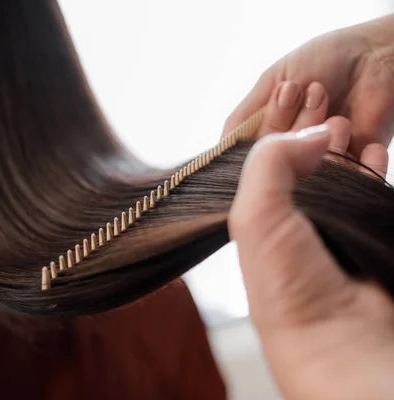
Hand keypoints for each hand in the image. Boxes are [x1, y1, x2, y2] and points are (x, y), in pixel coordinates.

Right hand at [223, 14, 393, 155]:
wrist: (378, 56)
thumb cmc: (326, 58)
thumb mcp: (271, 80)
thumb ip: (241, 118)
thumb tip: (219, 151)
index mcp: (271, 131)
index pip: (252, 153)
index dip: (263, 133)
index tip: (281, 97)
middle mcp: (293, 148)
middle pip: (278, 160)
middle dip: (291, 123)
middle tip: (307, 89)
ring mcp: (322, 158)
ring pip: (306, 168)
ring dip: (316, 130)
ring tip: (327, 94)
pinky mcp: (355, 168)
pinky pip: (340, 176)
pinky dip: (342, 152)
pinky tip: (346, 122)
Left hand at [229, 119, 393, 399]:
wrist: (341, 341)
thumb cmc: (287, 286)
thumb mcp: (254, 215)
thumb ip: (270, 162)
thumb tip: (310, 132)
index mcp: (258, 225)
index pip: (265, 170)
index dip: (279, 137)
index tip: (294, 108)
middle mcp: (292, 231)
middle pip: (301, 172)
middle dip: (313, 140)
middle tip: (328, 108)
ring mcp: (330, 237)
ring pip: (336, 181)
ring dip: (343, 152)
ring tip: (350, 127)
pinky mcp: (365, 242)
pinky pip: (368, 197)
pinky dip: (371, 173)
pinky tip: (374, 155)